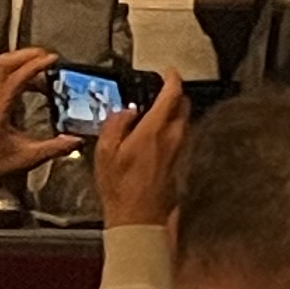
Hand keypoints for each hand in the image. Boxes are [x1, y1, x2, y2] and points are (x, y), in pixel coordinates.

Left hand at [0, 49, 80, 206]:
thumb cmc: (0, 166)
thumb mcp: (30, 158)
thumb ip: (56, 147)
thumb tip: (80, 138)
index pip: (14, 79)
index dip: (35, 66)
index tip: (55, 59)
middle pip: (2, 64)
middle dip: (26, 55)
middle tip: (50, 56)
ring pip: (0, 67)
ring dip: (22, 60)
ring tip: (46, 64)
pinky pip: (1, 76)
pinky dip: (19, 71)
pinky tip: (37, 82)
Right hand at [94, 71, 191, 226]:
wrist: (140, 216)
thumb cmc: (120, 186)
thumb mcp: (105, 153)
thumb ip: (116, 125)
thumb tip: (126, 110)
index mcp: (155, 129)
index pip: (172, 95)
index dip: (171, 79)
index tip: (167, 72)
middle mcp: (174, 135)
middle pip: (183, 104)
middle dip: (174, 94)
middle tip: (160, 91)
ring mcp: (181, 148)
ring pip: (184, 119)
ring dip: (174, 111)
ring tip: (154, 113)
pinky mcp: (182, 159)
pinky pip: (181, 134)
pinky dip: (172, 127)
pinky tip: (156, 135)